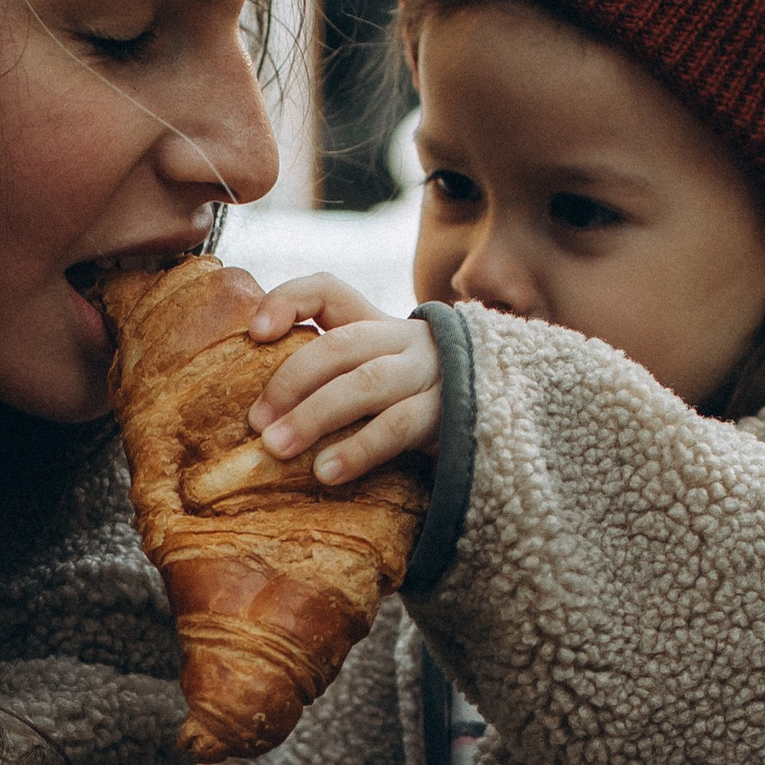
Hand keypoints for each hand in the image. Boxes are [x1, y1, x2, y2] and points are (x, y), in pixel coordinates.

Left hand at [245, 274, 442, 487]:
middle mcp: (404, 341)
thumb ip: (334, 381)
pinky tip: (326, 473)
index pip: (329, 292)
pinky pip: (398, 426)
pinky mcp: (449, 411)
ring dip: (314, 416)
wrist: (508, 419)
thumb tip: (261, 417)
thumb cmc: (420, 408)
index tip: (255, 333)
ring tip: (277, 448)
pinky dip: (358, 449)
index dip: (289, 301)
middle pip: (339, 346)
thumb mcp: (379, 380)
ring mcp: (430, 373)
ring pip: (364, 384)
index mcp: (378, 326)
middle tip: (257, 422)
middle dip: (290, 382)